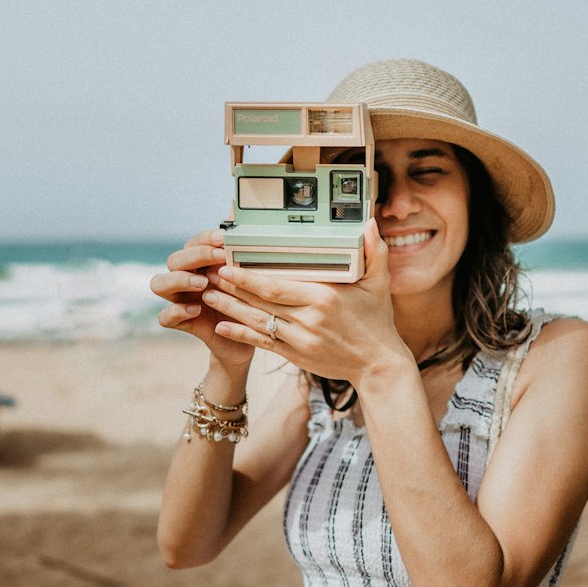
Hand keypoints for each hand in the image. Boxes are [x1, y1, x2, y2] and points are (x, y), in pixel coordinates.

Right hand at [150, 228, 254, 372]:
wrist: (254, 334)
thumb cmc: (252, 299)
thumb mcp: (252, 277)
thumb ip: (244, 252)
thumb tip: (237, 219)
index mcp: (201, 263)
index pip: (194, 243)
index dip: (205, 239)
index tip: (223, 238)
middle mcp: (185, 277)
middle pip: (174, 260)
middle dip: (195, 256)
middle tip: (220, 258)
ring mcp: (180, 299)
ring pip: (159, 284)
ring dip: (179, 280)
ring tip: (203, 284)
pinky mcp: (181, 322)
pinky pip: (165, 316)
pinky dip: (177, 311)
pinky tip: (196, 310)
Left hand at [200, 221, 410, 386]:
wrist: (378, 364)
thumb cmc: (378, 321)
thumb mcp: (380, 284)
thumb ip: (374, 251)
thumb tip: (368, 222)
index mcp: (323, 297)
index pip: (276, 285)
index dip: (248, 277)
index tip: (228, 264)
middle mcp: (308, 319)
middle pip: (261, 302)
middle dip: (232, 288)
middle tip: (209, 274)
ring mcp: (300, 340)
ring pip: (257, 322)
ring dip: (229, 309)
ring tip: (208, 296)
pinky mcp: (296, 355)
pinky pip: (262, 343)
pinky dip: (240, 335)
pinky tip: (221, 327)